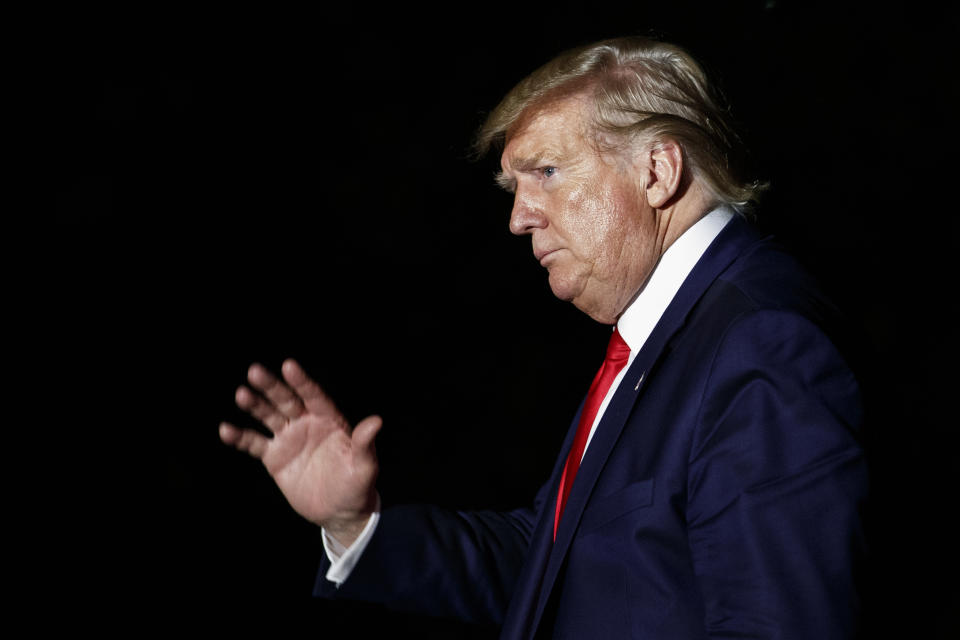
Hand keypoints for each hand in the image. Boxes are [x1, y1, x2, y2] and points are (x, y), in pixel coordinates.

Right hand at [219, 359, 381, 546]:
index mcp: (329, 420)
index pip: (314, 395)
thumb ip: (365, 444)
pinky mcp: (275, 457)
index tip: (289, 365)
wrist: (339, 512)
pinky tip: (225, 429)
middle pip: (287, 400)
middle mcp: (307, 423)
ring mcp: (289, 438)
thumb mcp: (364, 467)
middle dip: (271, 386)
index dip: (301, 381)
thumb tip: (376, 421)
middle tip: (255, 371)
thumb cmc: (357, 486)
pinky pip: (254, 444)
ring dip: (255, 405)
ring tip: (242, 394)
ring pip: (269, 416)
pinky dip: (240, 437)